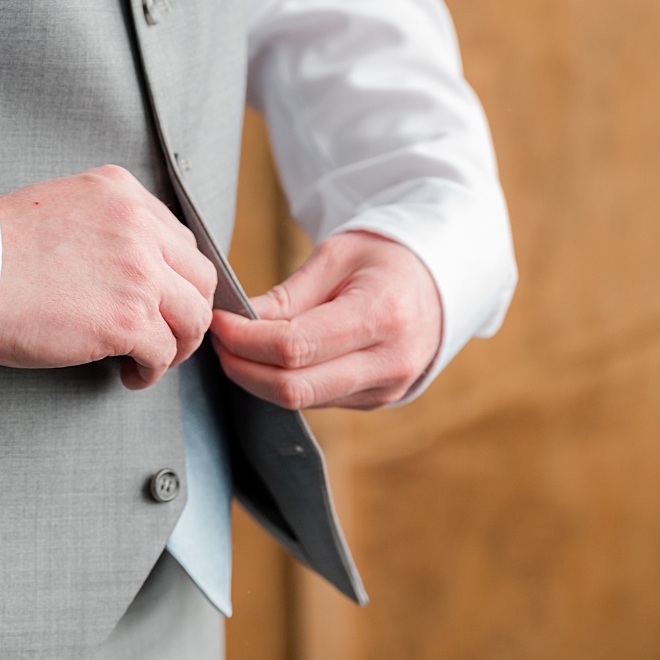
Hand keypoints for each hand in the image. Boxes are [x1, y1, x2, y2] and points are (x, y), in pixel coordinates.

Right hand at [0, 165, 216, 388]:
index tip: (167, 299)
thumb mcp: (60, 207)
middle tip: (171, 333)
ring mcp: (139, 274)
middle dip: (189, 312)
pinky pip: (164, 352)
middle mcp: (139, 227)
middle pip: (199, 278)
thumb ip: (103, 225)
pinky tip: (132, 374)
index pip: (180, 240)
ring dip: (178, 344)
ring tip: (153, 358)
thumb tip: (125, 265)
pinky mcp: (129, 319)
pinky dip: (153, 371)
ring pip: (192, 317)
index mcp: (121, 193)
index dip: (178, 278)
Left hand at [209, 230, 441, 409]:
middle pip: (293, 388)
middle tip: (219, 340)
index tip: (219, 320)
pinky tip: (269, 358)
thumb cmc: (385, 261)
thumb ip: (287, 296)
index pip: (294, 346)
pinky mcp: (375, 402)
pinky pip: (315, 401)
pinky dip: (282, 383)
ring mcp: (385, 390)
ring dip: (258, 378)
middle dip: (243, 367)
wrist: (440, 283)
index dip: (245, 339)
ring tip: (238, 345)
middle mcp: (389, 362)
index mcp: (382, 315)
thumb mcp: (337, 257)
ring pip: (300, 402)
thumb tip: (237, 321)